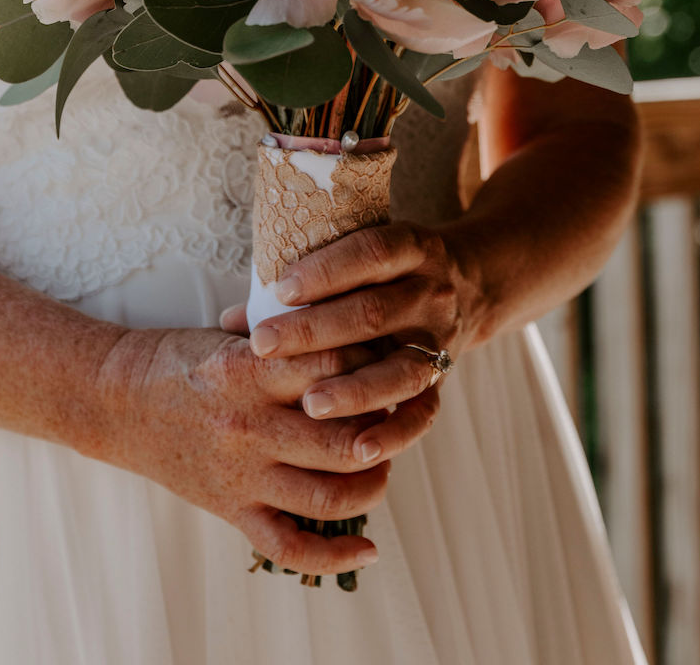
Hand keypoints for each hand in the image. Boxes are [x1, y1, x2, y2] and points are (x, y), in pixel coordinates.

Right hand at [92, 326, 389, 575]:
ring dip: (372, 485)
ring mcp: (241, 473)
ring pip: (328, 496)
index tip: (390, 362)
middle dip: (385, 431)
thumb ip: (289, 335)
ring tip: (383, 468)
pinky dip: (334, 556)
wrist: (118, 400)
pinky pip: (289, 546)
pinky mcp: (230, 509)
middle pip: (344, 438)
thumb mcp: (234, 334)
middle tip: (398, 419)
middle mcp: (249, 424)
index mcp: (249, 369)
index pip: (335, 368)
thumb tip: (355, 324)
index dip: (373, 365)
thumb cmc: (184, 358)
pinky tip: (368, 548)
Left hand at [243, 222, 486, 462]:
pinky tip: (360, 451)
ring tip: (309, 405)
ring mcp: (441, 340)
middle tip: (263, 346)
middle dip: (316, 331)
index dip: (326, 271)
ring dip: (354, 389)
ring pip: (400, 367)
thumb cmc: (387, 270)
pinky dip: (393, 434)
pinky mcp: (443, 381)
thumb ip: (304, 283)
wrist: (470, 282)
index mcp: (412, 248)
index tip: (280, 288)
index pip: (369, 253)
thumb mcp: (362, 256)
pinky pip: (423, 413)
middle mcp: (430, 292)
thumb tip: (229, 321)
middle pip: (374, 312)